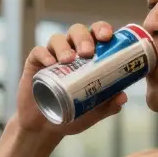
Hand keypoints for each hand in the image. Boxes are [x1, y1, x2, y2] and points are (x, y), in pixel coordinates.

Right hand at [15, 21, 128, 135]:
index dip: (102, 29)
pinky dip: (45, 55)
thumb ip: (108, 105)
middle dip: (84, 37)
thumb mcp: (93, 112)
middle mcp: (71, 51)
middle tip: (88, 52)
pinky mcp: (34, 63)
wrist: (44, 127)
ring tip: (69, 60)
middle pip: (77, 31)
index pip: (96, 34)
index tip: (107, 37)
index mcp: (88, 56)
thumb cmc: (72, 114)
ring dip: (64, 46)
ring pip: (58, 39)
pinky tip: (50, 63)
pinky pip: (39, 52)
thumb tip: (123, 97)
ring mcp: (52, 56)